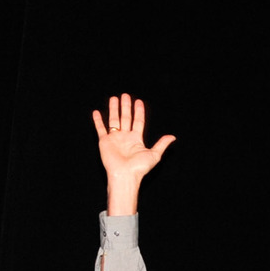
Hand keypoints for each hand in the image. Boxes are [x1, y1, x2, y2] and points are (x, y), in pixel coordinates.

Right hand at [92, 92, 175, 214]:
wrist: (125, 175)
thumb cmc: (139, 168)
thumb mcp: (154, 154)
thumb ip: (162, 144)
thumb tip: (173, 137)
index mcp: (136, 139)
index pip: (138, 121)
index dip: (139, 112)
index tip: (138, 101)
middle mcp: (125, 137)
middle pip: (125, 118)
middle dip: (125, 107)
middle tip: (125, 95)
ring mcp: (114, 139)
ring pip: (113, 120)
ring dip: (113, 109)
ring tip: (113, 98)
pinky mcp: (104, 142)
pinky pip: (100, 129)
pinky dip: (98, 121)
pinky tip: (96, 112)